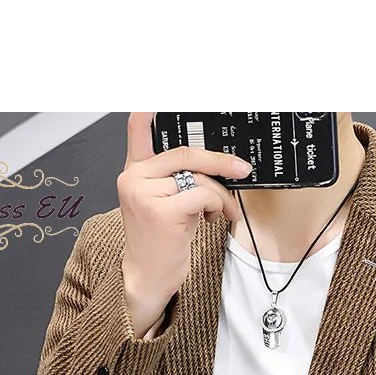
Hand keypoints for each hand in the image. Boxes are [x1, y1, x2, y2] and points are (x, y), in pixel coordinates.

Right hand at [118, 112, 252, 336]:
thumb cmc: (161, 241)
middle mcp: (133, 178)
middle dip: (219, 161)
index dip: (147, 111)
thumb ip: (177, 179)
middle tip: (241, 169)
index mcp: (134, 172)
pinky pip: (203, 195)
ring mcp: (144, 194)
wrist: (148, 277)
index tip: (155, 95)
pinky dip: (216, 206)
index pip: (136, 131)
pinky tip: (211, 220)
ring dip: (220, 196)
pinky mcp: (160, 212)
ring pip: (199, 178)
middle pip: (185, 154)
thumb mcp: (165, 203)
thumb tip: (216, 166)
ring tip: (221, 213)